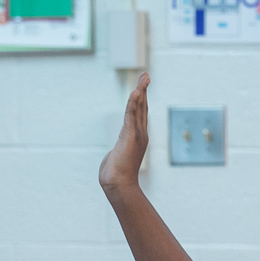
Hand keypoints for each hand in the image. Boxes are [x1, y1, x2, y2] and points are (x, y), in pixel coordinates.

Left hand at [99, 72, 149, 192]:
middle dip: (144, 90)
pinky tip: (136, 91)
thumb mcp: (117, 159)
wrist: (119, 185)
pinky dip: (134, 102)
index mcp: (138, 138)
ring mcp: (137, 134)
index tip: (141, 88)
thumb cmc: (117, 177)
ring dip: (141, 91)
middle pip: (143, 107)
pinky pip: (132, 115)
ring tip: (143, 77)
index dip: (141, 100)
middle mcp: (141, 134)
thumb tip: (113, 159)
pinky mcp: (130, 135)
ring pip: (139, 108)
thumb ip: (117, 153)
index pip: (140, 115)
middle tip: (146, 75)